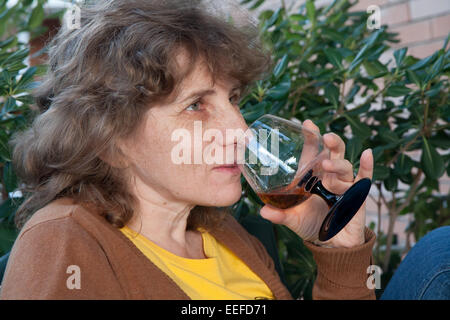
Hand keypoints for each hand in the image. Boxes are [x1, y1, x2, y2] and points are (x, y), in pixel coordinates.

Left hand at [260, 119, 373, 247]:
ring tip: (328, 164)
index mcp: (313, 177)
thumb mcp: (293, 219)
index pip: (313, 153)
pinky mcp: (358, 195)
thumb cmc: (311, 226)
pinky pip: (365, 178)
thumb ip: (279, 215)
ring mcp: (344, 185)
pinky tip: (367, 154)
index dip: (312, 138)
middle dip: (331, 142)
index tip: (307, 124)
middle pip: (333, 153)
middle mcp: (329, 177)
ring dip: (337, 163)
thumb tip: (262, 212)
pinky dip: (367, 166)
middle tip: (324, 136)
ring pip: (345, 166)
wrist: (331, 245)